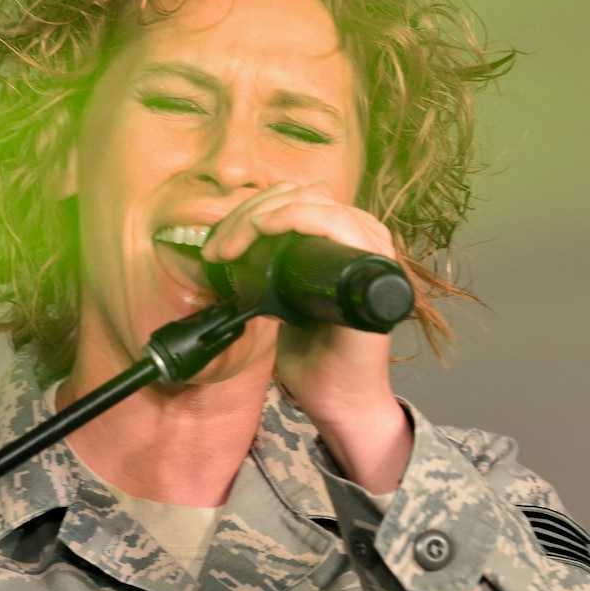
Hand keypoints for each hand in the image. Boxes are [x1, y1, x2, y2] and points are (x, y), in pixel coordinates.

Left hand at [205, 181, 413, 491]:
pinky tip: (268, 229)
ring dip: (263, 214)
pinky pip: (337, 223)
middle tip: (218, 248)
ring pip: (313, 201)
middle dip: (248, 214)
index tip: (216, 246)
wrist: (336, 396)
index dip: (249, 212)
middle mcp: (359, 238)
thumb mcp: (283, 301)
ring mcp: (369, 249)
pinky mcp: (373, 267)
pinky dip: (298, 217)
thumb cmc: (313, 354)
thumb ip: (272, 272)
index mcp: (339, 242)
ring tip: (231, 247)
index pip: (294, 200)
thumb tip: (235, 249)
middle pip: (300, 194)